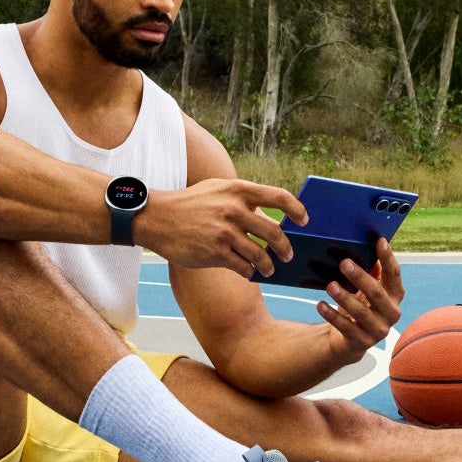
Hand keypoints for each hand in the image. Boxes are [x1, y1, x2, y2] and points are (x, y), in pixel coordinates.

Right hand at [136, 178, 307, 277]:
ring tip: (268, 269)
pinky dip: (250, 272)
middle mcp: (235, 210)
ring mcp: (225, 233)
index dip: (297, 210)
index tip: (303, 221)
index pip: (280, 197)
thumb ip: (243, 198)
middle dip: (286, 248)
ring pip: (261, 255)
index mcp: (238, 190)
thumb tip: (271, 214)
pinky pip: (243, 267)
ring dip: (269, 265)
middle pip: (275, 233)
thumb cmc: (190, 203)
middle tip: (288, 255)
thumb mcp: (218, 189)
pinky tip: (249, 273)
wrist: (158, 218)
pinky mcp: (215, 253)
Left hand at [317, 236, 404, 365]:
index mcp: (395, 296)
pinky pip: (346, 328)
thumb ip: (371, 270)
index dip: (388, 258)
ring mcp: (378, 330)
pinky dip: (332, 316)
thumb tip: (364, 243)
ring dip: (345, 297)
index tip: (380, 241)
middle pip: (377, 293)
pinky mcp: (362, 343)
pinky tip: (320, 305)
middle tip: (344, 263)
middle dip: (360, 277)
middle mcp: (391, 313)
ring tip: (330, 286)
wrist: (350, 341)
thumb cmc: (360, 306)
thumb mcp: (366, 288)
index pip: (394, 274)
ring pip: (361, 312)